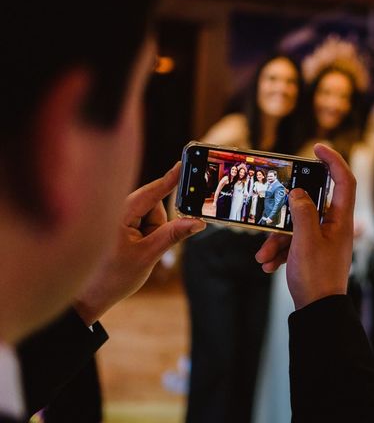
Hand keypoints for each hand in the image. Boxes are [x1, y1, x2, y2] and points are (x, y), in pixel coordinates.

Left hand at [73, 162, 205, 324]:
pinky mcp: (119, 224)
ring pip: (150, 216)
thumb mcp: (148, 256)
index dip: (171, 178)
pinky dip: (145, 235)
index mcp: (120, 214)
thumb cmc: (112, 277)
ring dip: (150, 233)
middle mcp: (118, 210)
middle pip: (154, 206)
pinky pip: (142, 223)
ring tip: (136, 252)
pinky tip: (132, 251)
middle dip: (157, 225)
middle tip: (147, 247)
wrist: (89, 297)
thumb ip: (174, 235)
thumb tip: (196, 222)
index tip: (185, 164)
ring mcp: (118, 217)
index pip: (152, 191)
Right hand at [255, 144, 354, 309]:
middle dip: (285, 213)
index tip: (316, 148)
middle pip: (310, 204)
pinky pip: (293, 242)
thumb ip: (302, 212)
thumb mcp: (305, 241)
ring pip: (296, 226)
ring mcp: (323, 240)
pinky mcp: (312, 252)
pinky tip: (268, 264)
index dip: (333, 160)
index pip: (344, 180)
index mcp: (341, 220)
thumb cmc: (316, 277)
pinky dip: (279, 251)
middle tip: (273, 207)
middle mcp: (334, 227)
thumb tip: (298, 193)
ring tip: (264, 256)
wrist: (317, 312)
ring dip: (276, 239)